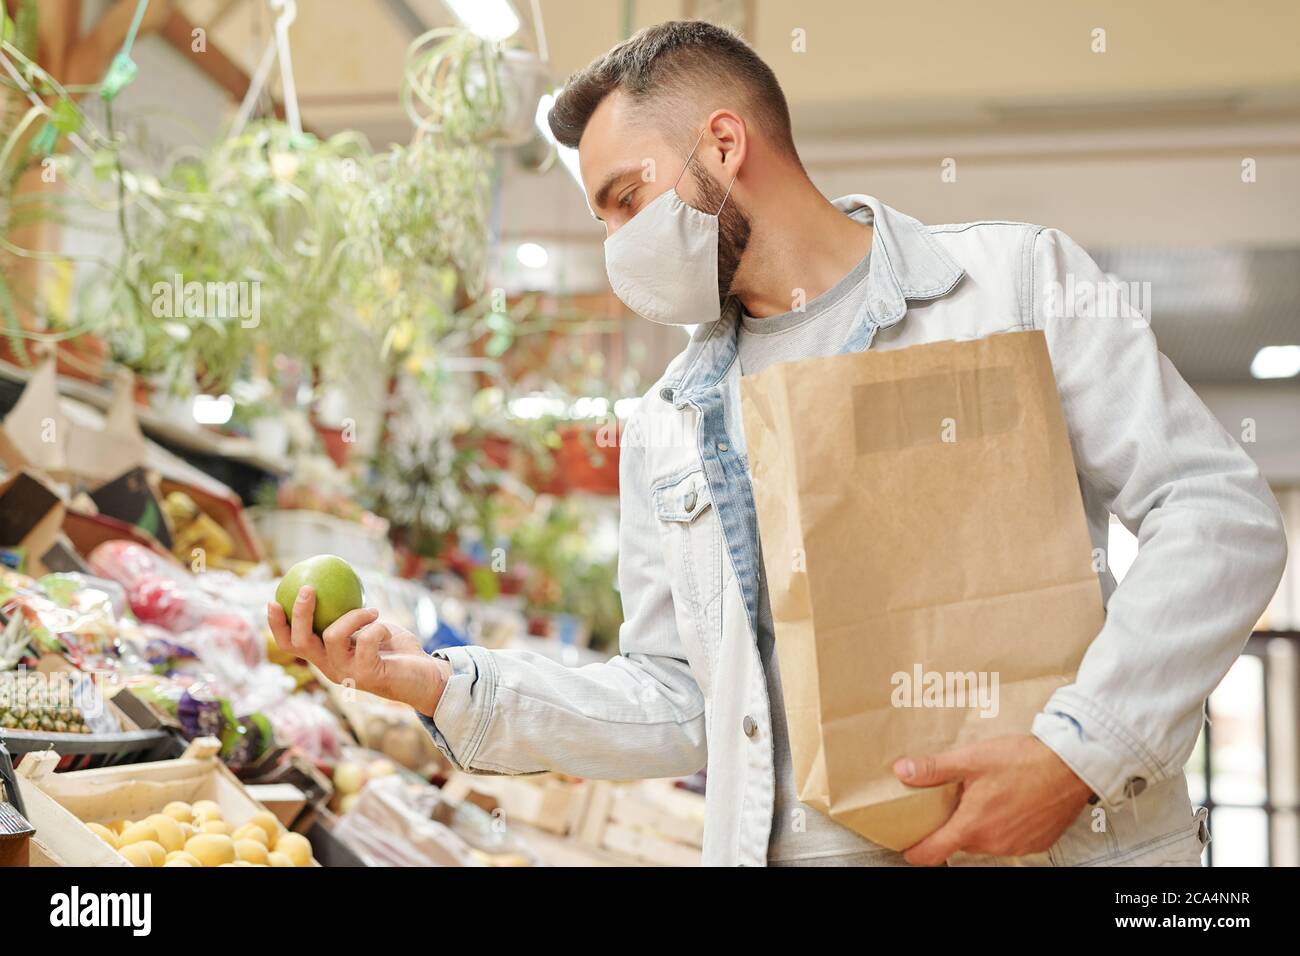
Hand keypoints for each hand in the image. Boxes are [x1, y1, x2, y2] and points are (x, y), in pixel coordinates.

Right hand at [267, 587, 449, 717]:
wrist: (424, 676)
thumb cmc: (395, 648)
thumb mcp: (367, 626)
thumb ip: (350, 613)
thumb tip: (335, 580)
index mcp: (325, 657)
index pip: (290, 645)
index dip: (276, 625)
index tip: (273, 600)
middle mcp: (330, 667)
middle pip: (300, 642)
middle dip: (300, 613)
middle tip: (309, 587)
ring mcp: (347, 673)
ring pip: (332, 636)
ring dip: (353, 615)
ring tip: (372, 611)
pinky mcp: (368, 674)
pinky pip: (365, 640)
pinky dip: (376, 627)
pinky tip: (384, 627)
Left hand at [893, 734, 1092, 865]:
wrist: (1072, 766)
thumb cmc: (1024, 761)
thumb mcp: (972, 759)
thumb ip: (934, 769)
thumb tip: (903, 771)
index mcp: (973, 825)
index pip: (933, 853)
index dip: (916, 851)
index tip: (908, 845)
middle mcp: (994, 843)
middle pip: (960, 841)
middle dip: (952, 825)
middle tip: (953, 799)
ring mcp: (1017, 846)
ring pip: (985, 840)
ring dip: (980, 824)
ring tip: (985, 795)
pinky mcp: (1037, 843)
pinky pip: (1010, 840)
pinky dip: (1004, 825)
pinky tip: (1009, 802)